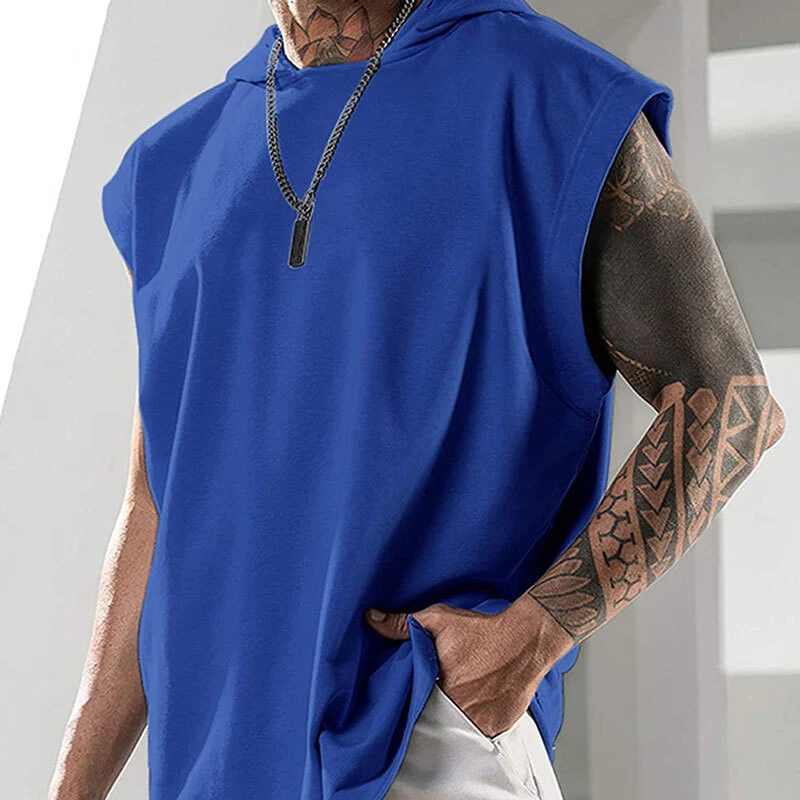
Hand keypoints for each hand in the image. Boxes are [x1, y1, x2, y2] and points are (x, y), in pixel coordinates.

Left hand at [365, 600, 548, 737]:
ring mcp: (477, 721)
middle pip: (433, 717)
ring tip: (458, 698)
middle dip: (431, 708)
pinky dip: (475, 722)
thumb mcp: (437, 620)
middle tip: (436, 694)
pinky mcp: (496, 728)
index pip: (412, 705)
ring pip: (455, 727)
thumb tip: (372, 618)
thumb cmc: (481, 631)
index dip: (410, 702)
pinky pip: (478, 734)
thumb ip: (402, 624)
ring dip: (453, 717)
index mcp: (435, 685)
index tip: (410, 697)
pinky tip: (476, 704)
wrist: (524, 640)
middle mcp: (456, 708)